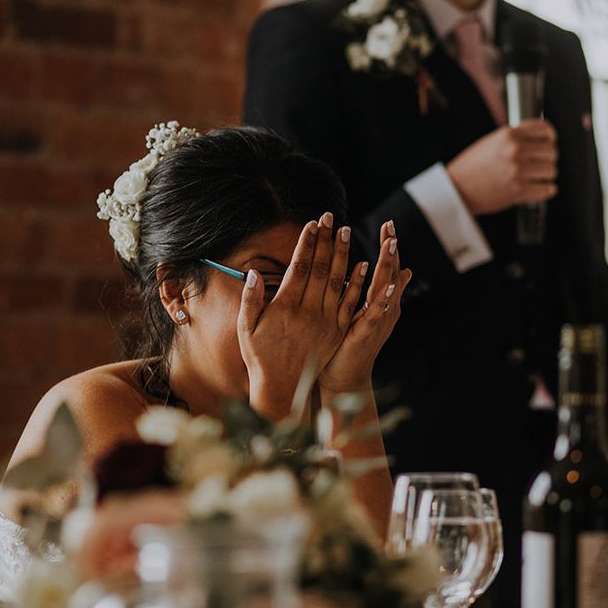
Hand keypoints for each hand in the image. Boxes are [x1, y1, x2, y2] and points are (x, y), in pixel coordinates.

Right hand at [237, 213, 367, 419]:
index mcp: (285, 307)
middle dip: (326, 241)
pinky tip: (362, 265)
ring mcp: (326, 322)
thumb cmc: (260, 357)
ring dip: (342, 255)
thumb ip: (250, 300)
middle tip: (332, 218)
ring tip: (346, 232)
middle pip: (320, 268)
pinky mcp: (337, 332)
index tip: (312, 224)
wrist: (282, 388)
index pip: (299, 267)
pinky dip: (356, 283)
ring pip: (337, 281)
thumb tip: (254, 273)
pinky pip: (350, 303)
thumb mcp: (245, 329)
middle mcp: (308, 312)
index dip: (306, 243)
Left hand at [318, 221, 410, 395]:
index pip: (386, 269)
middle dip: (390, 250)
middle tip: (391, 226)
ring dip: (388, 266)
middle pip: (389, 274)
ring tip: (392, 245)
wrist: (344, 377)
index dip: (389, 248)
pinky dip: (384, 299)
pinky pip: (376, 314)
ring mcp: (377, 321)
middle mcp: (384, 310)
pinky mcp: (366, 334)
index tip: (389, 225)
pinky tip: (390, 284)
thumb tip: (401, 271)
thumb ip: (379, 290)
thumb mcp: (363, 312)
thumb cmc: (349, 343)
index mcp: (380, 302)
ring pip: (385, 289)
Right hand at [446, 119, 557, 215]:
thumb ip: (513, 139)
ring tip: (532, 179)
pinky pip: (547, 189)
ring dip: (544, 176)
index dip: (549, 137)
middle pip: (551, 151)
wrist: (455, 190)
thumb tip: (538, 140)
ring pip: (551, 171)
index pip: (544, 129)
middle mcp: (515, 150)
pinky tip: (535, 190)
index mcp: (508, 135)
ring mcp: (518, 170)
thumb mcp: (489, 143)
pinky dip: (544, 191)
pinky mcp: (519, 190)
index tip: (549, 142)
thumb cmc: (469, 169)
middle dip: (546, 159)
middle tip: (537, 166)